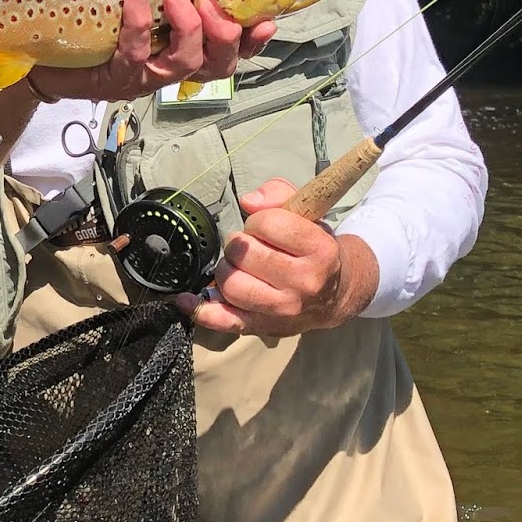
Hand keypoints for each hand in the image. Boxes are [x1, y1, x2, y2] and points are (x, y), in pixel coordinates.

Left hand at [27, 0, 275, 102]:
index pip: (234, 49)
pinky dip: (139, 23)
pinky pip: (134, 55)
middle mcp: (170, 66)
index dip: (255, 40)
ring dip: (189, 27)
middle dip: (227, 35)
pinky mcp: (113, 79)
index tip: (269, 19)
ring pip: (184, 65)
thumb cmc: (97, 15)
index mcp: (185, 46)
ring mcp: (143, 76)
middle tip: (215, 4)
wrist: (44, 51)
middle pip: (219, 65)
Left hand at [174, 177, 377, 335]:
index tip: (266, 228)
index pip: (268, 224)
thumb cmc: (313, 248)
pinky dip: (201, 310)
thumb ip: (278, 194)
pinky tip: (187, 299)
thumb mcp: (308, 214)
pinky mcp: (263, 327)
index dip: (259, 221)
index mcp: (319, 250)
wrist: (335, 294)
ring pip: (230, 284)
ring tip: (240, 267)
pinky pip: (224, 321)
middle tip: (251, 247)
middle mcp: (304, 283)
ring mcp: (283, 310)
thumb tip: (248, 201)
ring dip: (226, 269)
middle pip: (243, 253)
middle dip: (239, 244)